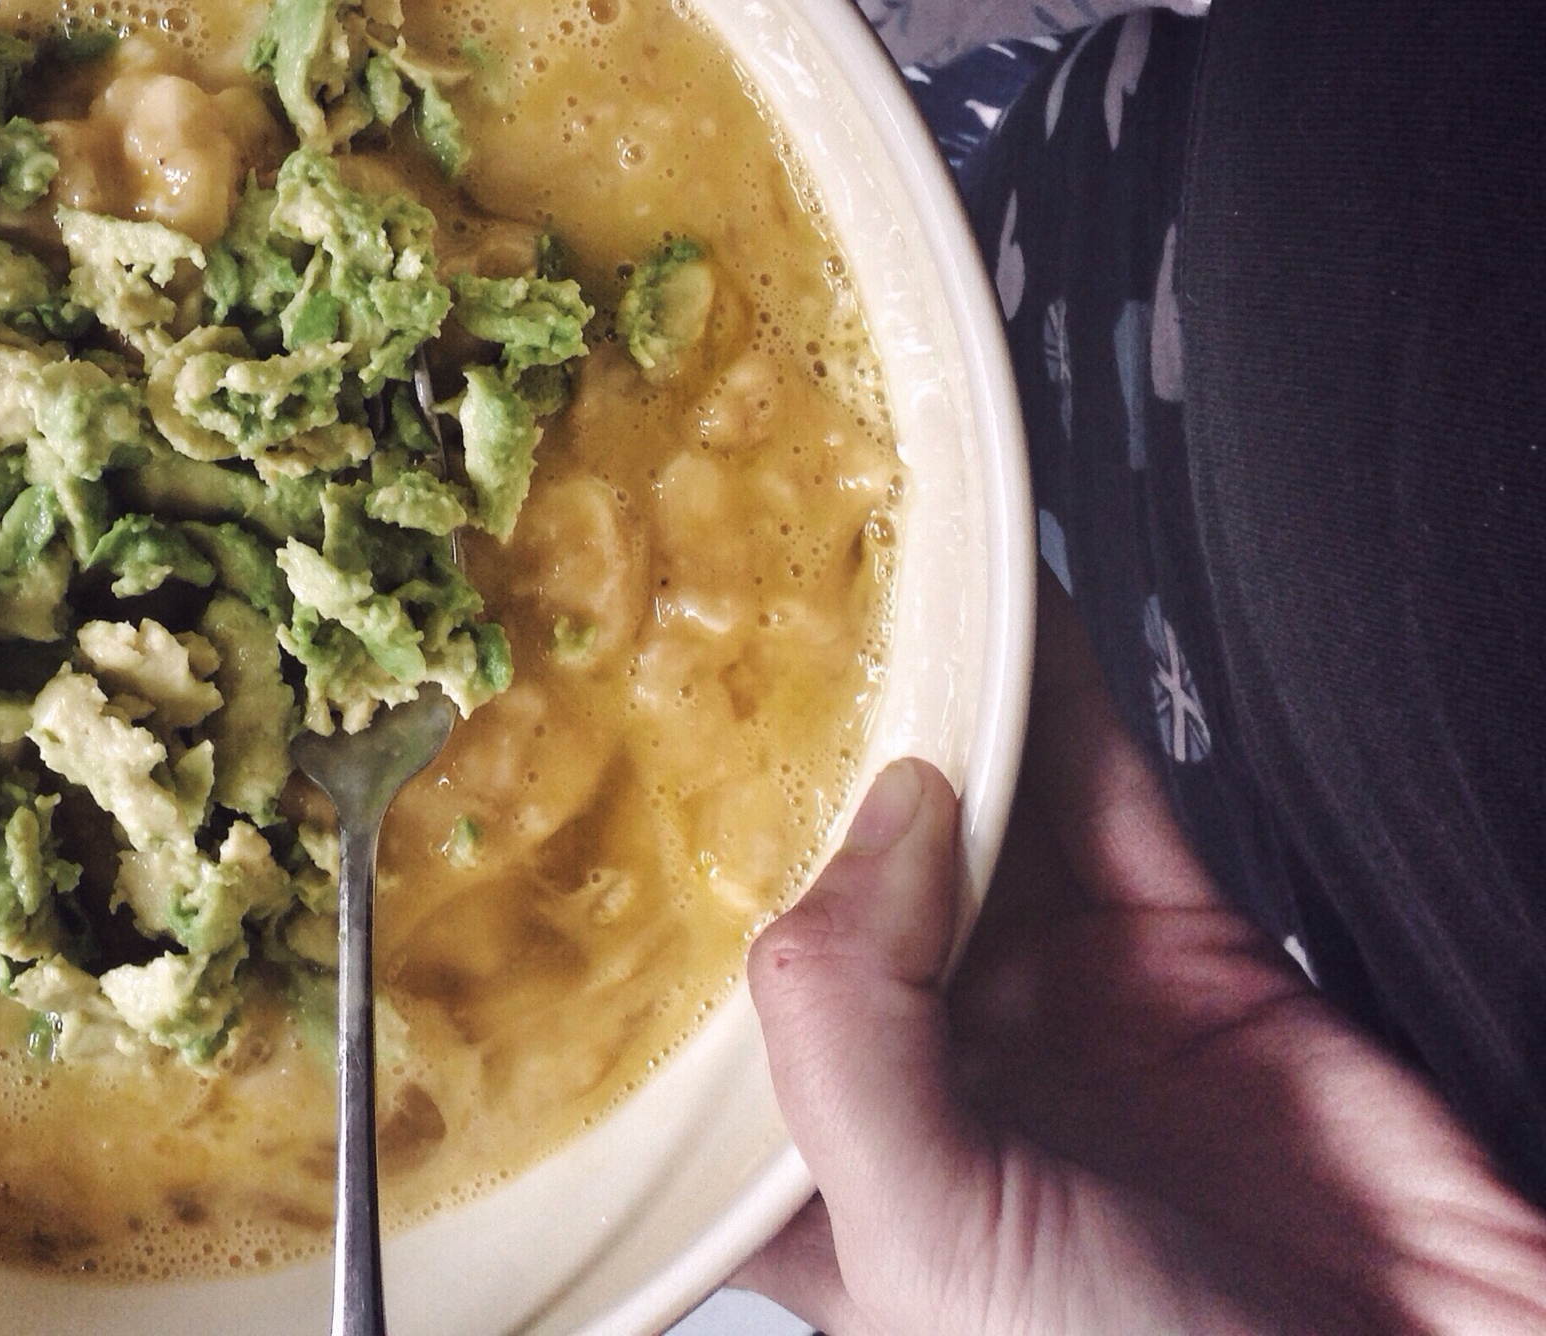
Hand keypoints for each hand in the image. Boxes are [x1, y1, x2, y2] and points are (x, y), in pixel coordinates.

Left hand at [737, 573, 1545, 1334]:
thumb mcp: (931, 1237)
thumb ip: (853, 1026)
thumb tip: (885, 813)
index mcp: (831, 1168)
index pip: (724, 996)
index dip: (685, 882)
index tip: (651, 753)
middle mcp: (933, 1071)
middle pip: (849, 874)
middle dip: (813, 762)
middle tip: (760, 625)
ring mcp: (1055, 1000)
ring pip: (974, 811)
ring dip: (939, 704)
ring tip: (884, 591)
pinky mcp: (1177, 949)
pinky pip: (1100, 791)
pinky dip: (1061, 696)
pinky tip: (1017, 618)